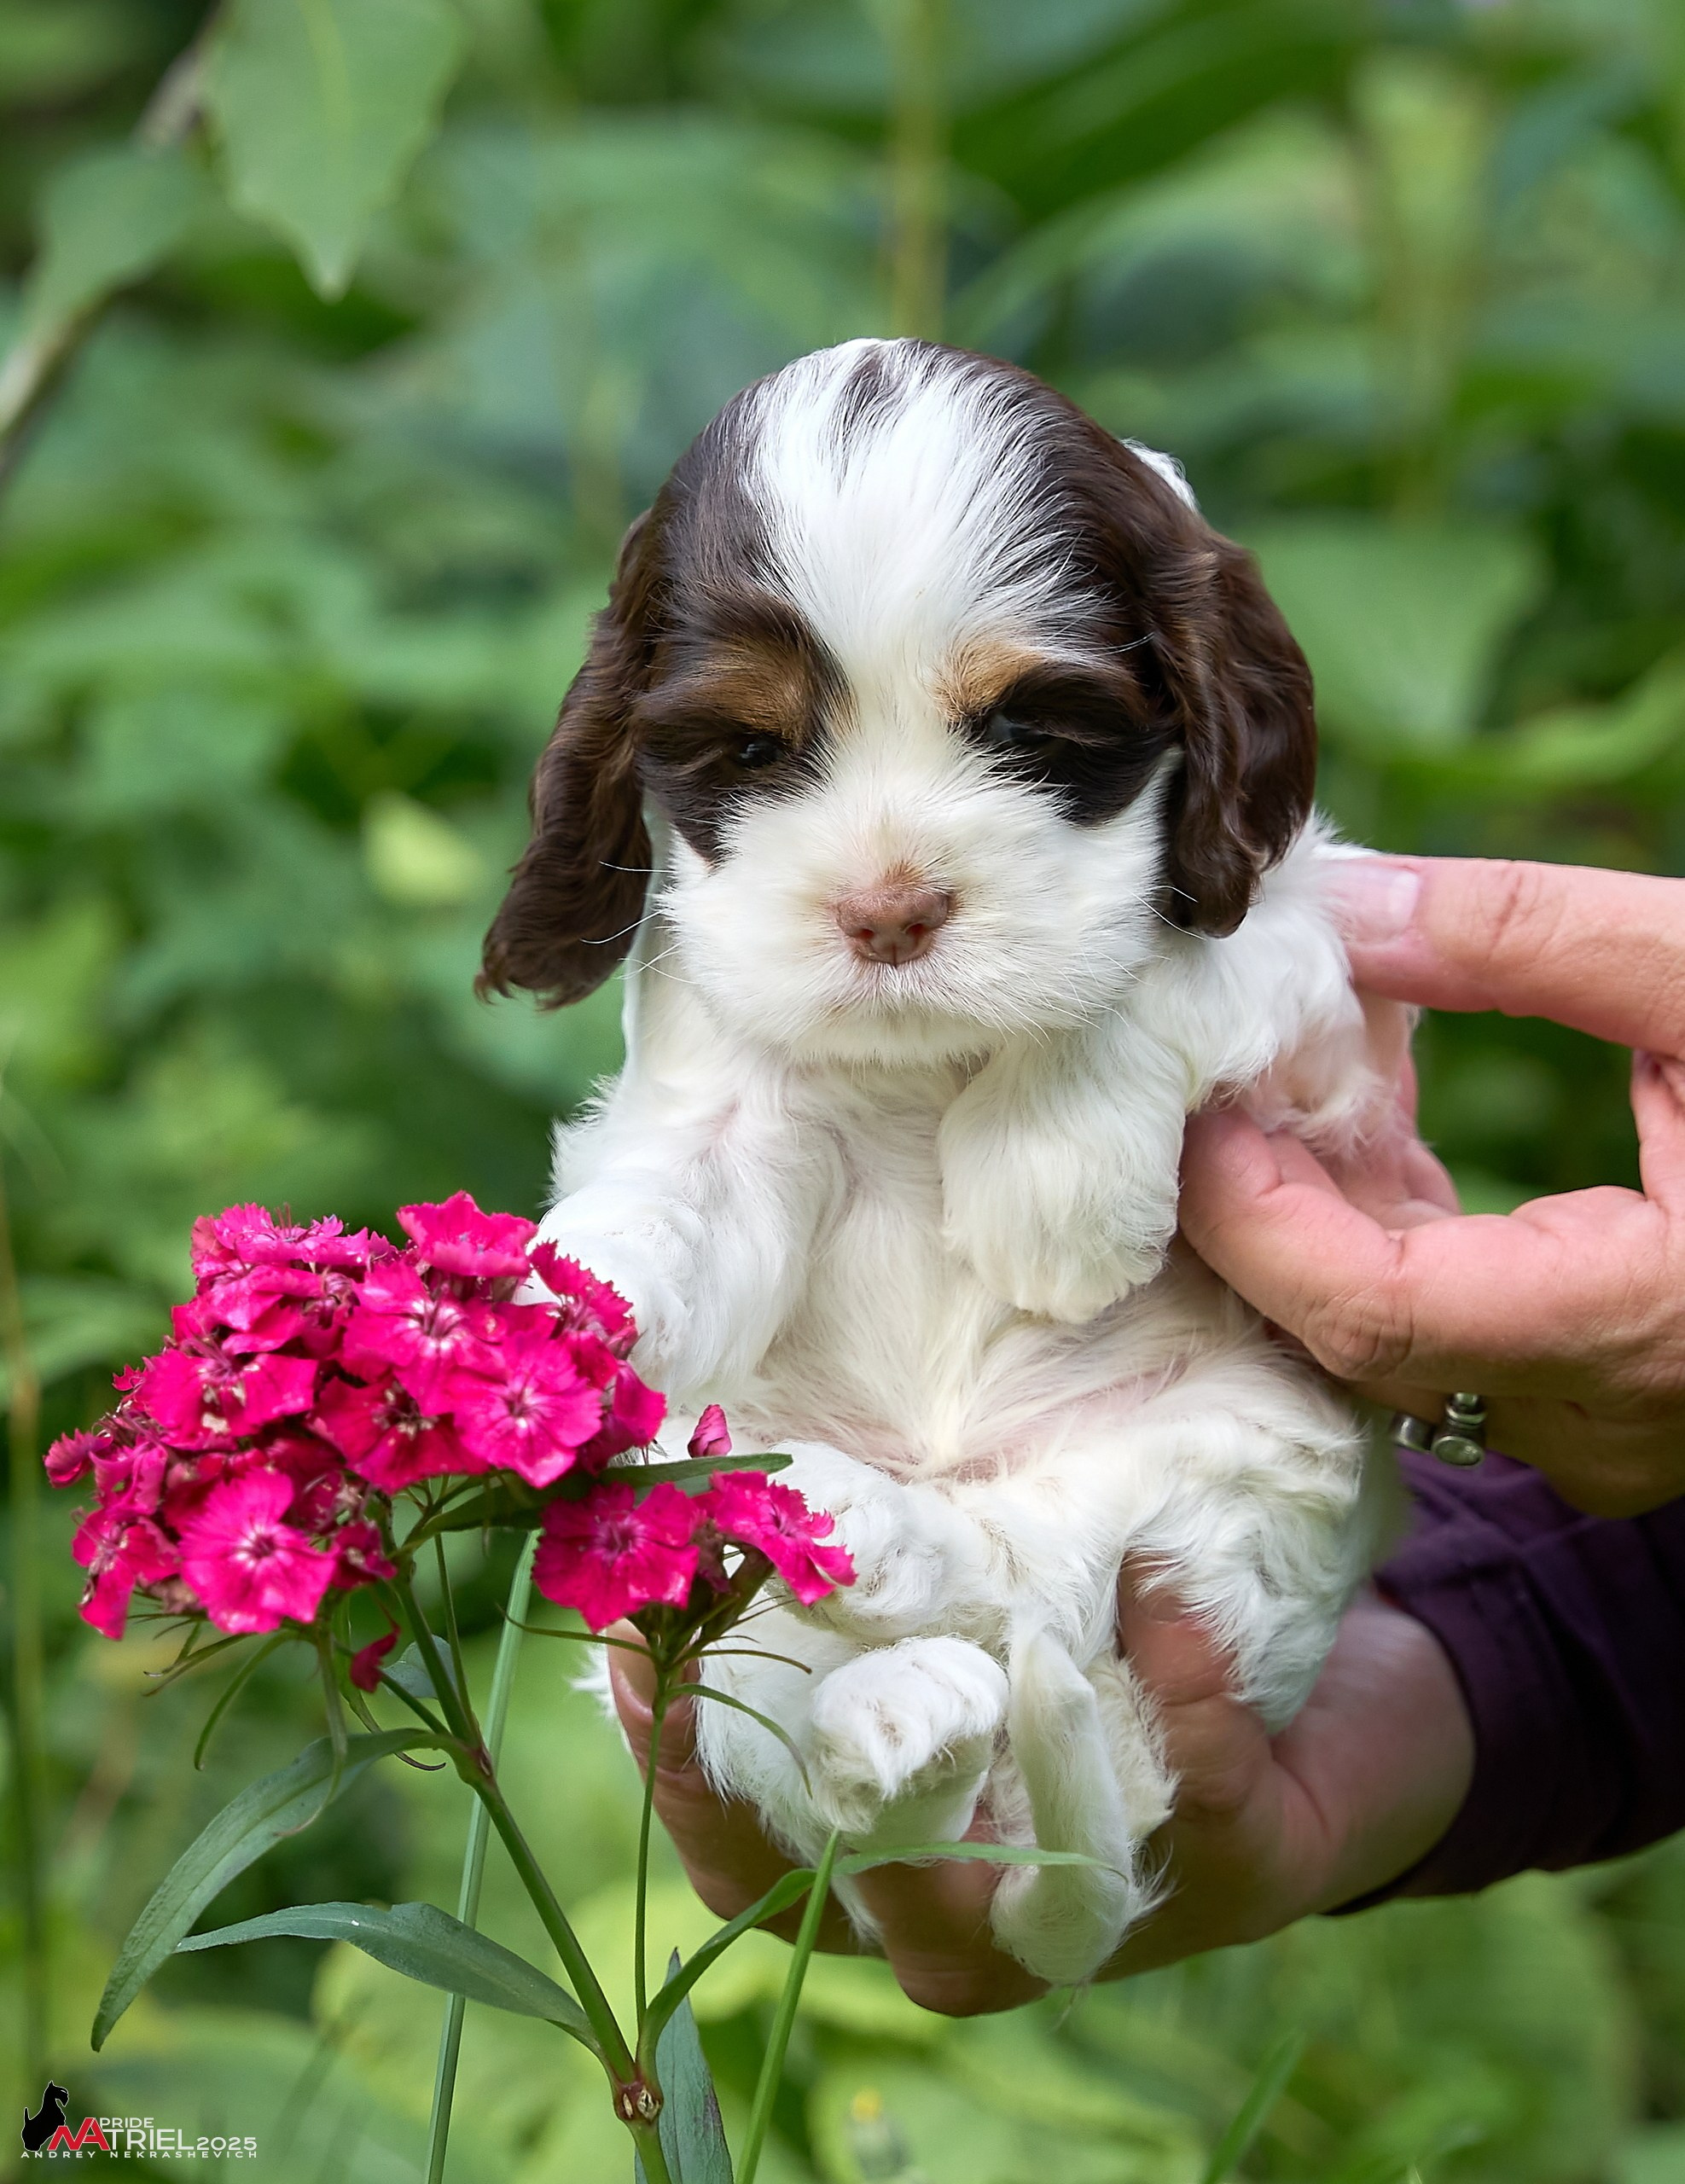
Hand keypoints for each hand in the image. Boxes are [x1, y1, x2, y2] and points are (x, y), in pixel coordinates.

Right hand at [607, 1578, 1472, 2014]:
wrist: (1323, 1693)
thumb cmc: (1098, 1622)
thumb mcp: (974, 1586)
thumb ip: (867, 1551)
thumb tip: (705, 1434)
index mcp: (874, 1843)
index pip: (732, 1841)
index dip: (669, 1754)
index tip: (630, 1636)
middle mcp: (962, 1914)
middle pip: (839, 1904)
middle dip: (790, 1797)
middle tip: (766, 1665)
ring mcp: (1092, 1921)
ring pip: (1005, 1927)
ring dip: (989, 1795)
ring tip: (992, 1658)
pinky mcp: (1231, 1876)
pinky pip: (1199, 1801)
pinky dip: (1179, 1691)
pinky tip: (1157, 1584)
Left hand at [1182, 855, 1684, 1517]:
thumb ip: (1531, 937)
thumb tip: (1351, 899)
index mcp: (1639, 1328)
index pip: (1372, 1314)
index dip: (1251, 1213)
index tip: (1193, 1103)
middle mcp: (1601, 1415)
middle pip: (1356, 1334)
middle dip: (1263, 1200)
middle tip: (1207, 1061)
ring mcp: (1599, 1424)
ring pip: (1391, 1340)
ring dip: (1320, 1204)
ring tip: (1285, 1059)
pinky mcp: (1598, 1392)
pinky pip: (1446, 1325)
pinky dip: (1389, 1221)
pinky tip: (1370, 1106)